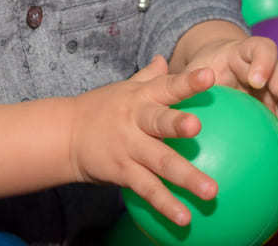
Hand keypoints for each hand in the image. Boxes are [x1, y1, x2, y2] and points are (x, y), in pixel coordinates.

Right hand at [67, 54, 215, 226]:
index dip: (187, 81)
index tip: (209, 74)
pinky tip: (185, 219)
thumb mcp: (124, 88)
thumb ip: (149, 76)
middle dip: (177, 124)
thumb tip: (164, 57)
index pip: (166, 86)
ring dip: (186, 177)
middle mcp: (135, 120)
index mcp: (140, 97)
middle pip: (158, 121)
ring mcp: (129, 148)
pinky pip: (147, 189)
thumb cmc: (102, 108)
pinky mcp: (123, 172)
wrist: (66, 134)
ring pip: (160, 162)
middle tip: (197, 127)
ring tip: (211, 192)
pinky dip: (165, 204)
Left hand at [181, 35, 277, 162]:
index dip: (263, 63)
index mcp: (249, 54)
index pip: (263, 51)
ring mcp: (277, 94)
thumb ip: (184, 75)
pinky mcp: (277, 111)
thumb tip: (158, 69)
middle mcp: (269, 73)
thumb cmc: (203, 67)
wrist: (216, 66)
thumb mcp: (194, 68)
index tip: (254, 79)